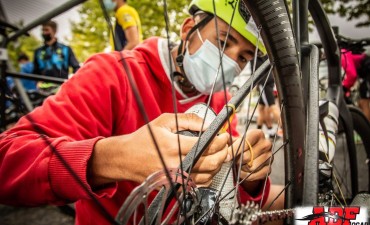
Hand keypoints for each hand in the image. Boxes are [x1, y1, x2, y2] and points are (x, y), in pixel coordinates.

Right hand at [88, 113, 229, 187]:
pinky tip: (209, 167)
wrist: (125, 158)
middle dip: (224, 153)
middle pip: (211, 162)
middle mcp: (176, 164)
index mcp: (174, 146)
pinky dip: (208, 176)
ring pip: (207, 175)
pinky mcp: (175, 185)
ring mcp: (176, 178)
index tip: (225, 135)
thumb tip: (207, 124)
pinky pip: (198, 184)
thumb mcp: (163, 122)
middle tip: (227, 145)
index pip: (206, 145)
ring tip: (221, 154)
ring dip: (218, 164)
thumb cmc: (143, 140)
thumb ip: (187, 120)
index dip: (221, 140)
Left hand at [229, 130, 271, 194]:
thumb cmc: (242, 147)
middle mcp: (266, 144)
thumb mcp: (236, 140)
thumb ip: (229, 140)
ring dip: (241, 168)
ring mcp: (269, 157)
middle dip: (237, 160)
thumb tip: (224, 142)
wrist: (251, 156)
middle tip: (234, 160)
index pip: (245, 143)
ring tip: (240, 164)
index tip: (227, 157)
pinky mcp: (269, 168)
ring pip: (250, 167)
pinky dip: (246, 175)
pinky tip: (243, 171)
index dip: (234, 150)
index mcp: (258, 134)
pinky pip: (254, 175)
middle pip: (247, 156)